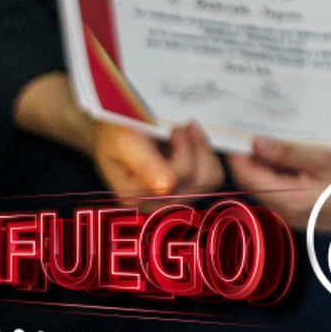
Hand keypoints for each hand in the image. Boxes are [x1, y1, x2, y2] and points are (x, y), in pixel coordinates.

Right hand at [92, 120, 223, 209]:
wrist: (116, 133)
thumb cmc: (116, 134)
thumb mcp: (125, 142)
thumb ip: (144, 164)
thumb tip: (165, 187)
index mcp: (135, 197)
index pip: (177, 176)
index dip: (184, 147)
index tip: (176, 128)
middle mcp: (154, 206)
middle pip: (197, 178)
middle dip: (193, 145)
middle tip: (181, 126)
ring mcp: (174, 201)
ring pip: (209, 178)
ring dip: (202, 149)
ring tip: (188, 132)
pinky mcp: (189, 193)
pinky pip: (213, 177)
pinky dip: (207, 156)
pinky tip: (193, 143)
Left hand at [227, 136, 330, 231]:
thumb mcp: (325, 159)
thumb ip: (288, 152)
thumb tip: (255, 143)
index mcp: (287, 199)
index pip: (246, 175)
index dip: (237, 152)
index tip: (236, 130)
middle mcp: (282, 212)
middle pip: (253, 180)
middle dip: (252, 155)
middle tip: (257, 127)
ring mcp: (289, 215)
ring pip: (265, 185)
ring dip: (266, 163)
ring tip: (277, 139)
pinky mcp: (298, 213)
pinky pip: (278, 191)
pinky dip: (279, 173)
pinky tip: (292, 157)